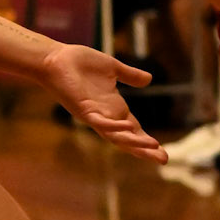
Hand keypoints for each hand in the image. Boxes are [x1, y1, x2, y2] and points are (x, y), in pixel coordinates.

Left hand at [39, 43, 165, 163]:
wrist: (56, 59)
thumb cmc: (80, 63)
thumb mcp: (113, 68)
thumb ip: (130, 75)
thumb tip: (149, 79)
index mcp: (114, 108)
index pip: (135, 130)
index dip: (147, 142)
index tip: (163, 154)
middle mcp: (106, 116)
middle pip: (129, 139)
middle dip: (145, 150)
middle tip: (164, 160)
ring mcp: (95, 116)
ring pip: (117, 136)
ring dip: (135, 143)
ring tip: (153, 147)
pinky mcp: (84, 111)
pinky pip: (101, 123)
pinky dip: (115, 127)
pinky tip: (130, 128)